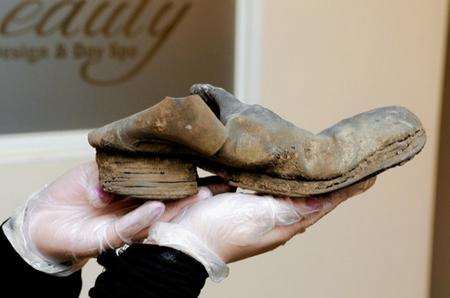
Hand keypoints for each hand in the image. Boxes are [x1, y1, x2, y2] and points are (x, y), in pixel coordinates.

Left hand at [3, 162, 210, 275]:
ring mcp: (125, 226)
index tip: (213, 170)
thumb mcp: (96, 169)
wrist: (42, 218)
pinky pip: (129, 229)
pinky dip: (143, 217)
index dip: (189, 179)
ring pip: (156, 219)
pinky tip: (158, 207)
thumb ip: (117, 165)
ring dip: (178, 208)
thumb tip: (141, 160)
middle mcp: (136, 211)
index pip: (168, 186)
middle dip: (195, 195)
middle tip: (219, 186)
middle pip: (171, 204)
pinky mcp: (109, 238)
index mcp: (137, 193)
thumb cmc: (71, 191)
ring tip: (200, 194)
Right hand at [147, 178, 375, 281]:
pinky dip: (265, 168)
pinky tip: (270, 157)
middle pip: (304, 193)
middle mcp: (271, 214)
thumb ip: (293, 208)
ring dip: (295, 172)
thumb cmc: (221, 231)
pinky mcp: (232, 194)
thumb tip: (325, 201)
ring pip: (280, 184)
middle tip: (340, 159)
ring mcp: (251, 204)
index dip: (343, 192)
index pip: (322, 204)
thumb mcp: (261, 218)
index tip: (365, 177)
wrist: (179, 237)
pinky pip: (254, 178)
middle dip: (322, 178)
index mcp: (283, 223)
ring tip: (310, 155)